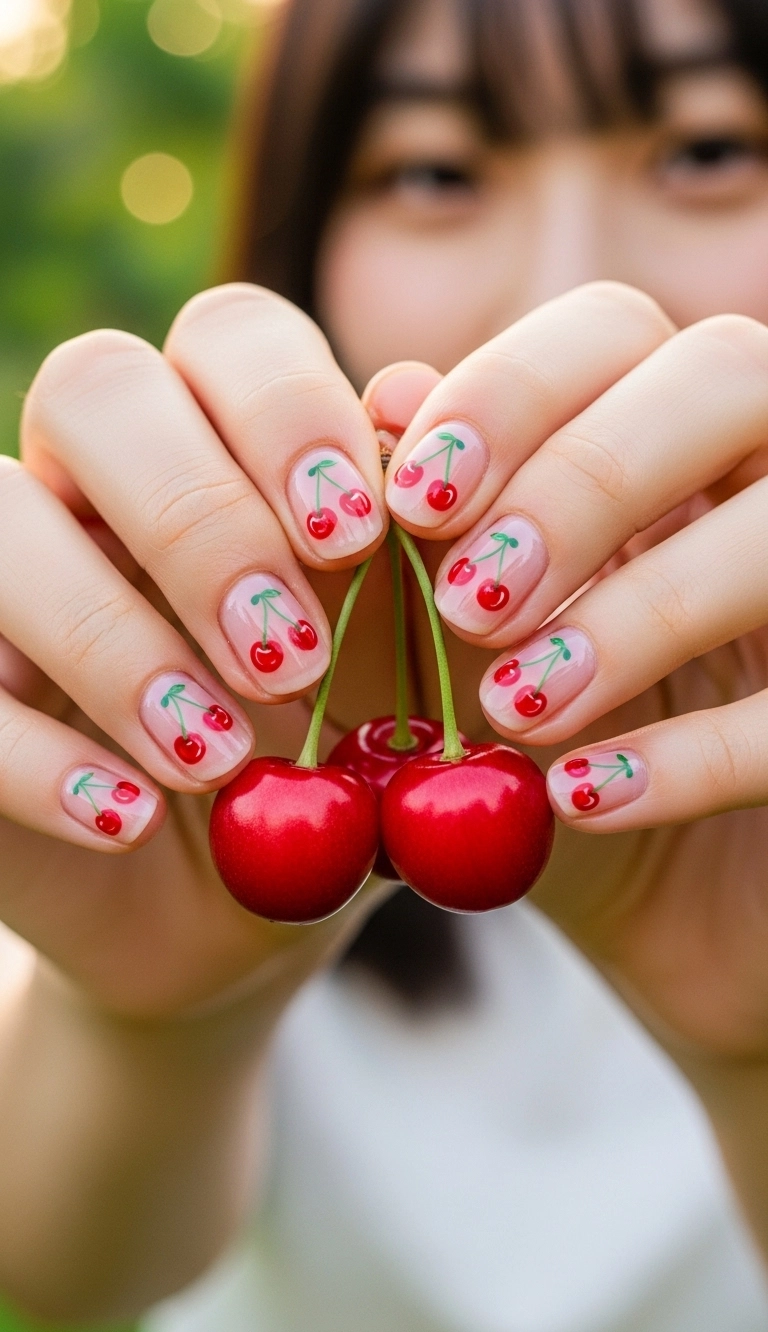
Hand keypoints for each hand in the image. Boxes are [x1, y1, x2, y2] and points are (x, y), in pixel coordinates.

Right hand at [0, 285, 388, 1017]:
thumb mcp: (405, 676)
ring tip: (215, 755)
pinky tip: (126, 816)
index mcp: (224, 447)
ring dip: (112, 635)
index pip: (228, 334)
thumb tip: (408, 395)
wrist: (240, 915)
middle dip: (199, 515)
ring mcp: (7, 582)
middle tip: (289, 656)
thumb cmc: (334, 771)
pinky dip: (36, 754)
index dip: (286, 407)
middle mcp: (98, 486)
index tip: (357, 535)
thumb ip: (418, 545)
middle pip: (94, 385)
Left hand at [382, 281, 767, 1062]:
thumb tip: (393, 392)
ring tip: (518, 709)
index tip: (412, 502)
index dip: (511, 393)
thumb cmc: (563, 761)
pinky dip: (697, 751)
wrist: (677, 918)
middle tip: (471, 603)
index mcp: (671, 439)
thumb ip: (435, 540)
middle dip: (584, 476)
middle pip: (727, 372)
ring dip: (642, 605)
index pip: (614, 331)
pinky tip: (584, 797)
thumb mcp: (472, 660)